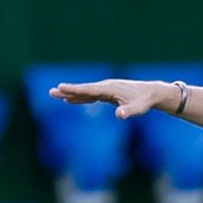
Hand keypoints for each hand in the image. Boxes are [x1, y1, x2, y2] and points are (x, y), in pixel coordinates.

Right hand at [47, 78, 179, 118]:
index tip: (61, 88)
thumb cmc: (144, 101)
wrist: (151, 93)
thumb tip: (119, 115)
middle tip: (51, 92)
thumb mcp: (137, 108)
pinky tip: (71, 100)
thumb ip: (128, 112)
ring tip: (55, 95)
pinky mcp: (107, 94)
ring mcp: (105, 90)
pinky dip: (80, 97)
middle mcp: (105, 87)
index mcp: (109, 88)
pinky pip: (90, 96)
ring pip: (85, 92)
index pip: (88, 89)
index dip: (74, 89)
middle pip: (83, 89)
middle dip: (67, 91)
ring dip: (70, 94)